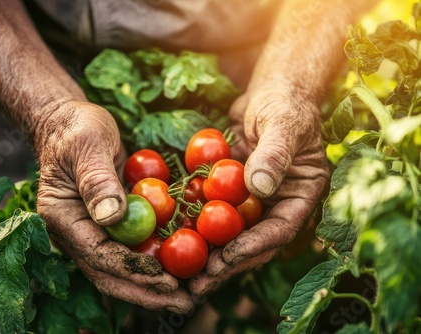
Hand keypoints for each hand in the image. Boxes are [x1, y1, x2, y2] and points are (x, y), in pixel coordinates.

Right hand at [35, 101, 192, 312]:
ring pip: (121, 267)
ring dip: (151, 284)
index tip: (164, 278)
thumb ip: (97, 181)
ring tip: (186, 295)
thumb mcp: (87, 146)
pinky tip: (181, 267)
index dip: (131, 269)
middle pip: (108, 273)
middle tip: (182, 302)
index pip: (98, 253)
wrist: (70, 123)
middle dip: (145, 291)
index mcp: (63, 217)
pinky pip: (131, 248)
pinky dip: (154, 261)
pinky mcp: (108, 224)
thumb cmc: (76, 129)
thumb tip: (113, 218)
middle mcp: (76, 231)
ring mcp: (91, 230)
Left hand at [189, 88, 329, 295]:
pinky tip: (173, 237)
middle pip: (253, 241)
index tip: (227, 258)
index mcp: (301, 195)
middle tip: (198, 280)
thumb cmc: (283, 103)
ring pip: (231, 233)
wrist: (268, 92)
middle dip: (226, 263)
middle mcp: (278, 204)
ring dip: (208, 253)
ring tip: (182, 272)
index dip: (254, 246)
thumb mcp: (282, 124)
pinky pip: (214, 212)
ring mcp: (254, 200)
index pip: (280, 229)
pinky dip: (196, 225)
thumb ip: (275, 153)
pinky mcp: (232, 193)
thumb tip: (259, 187)